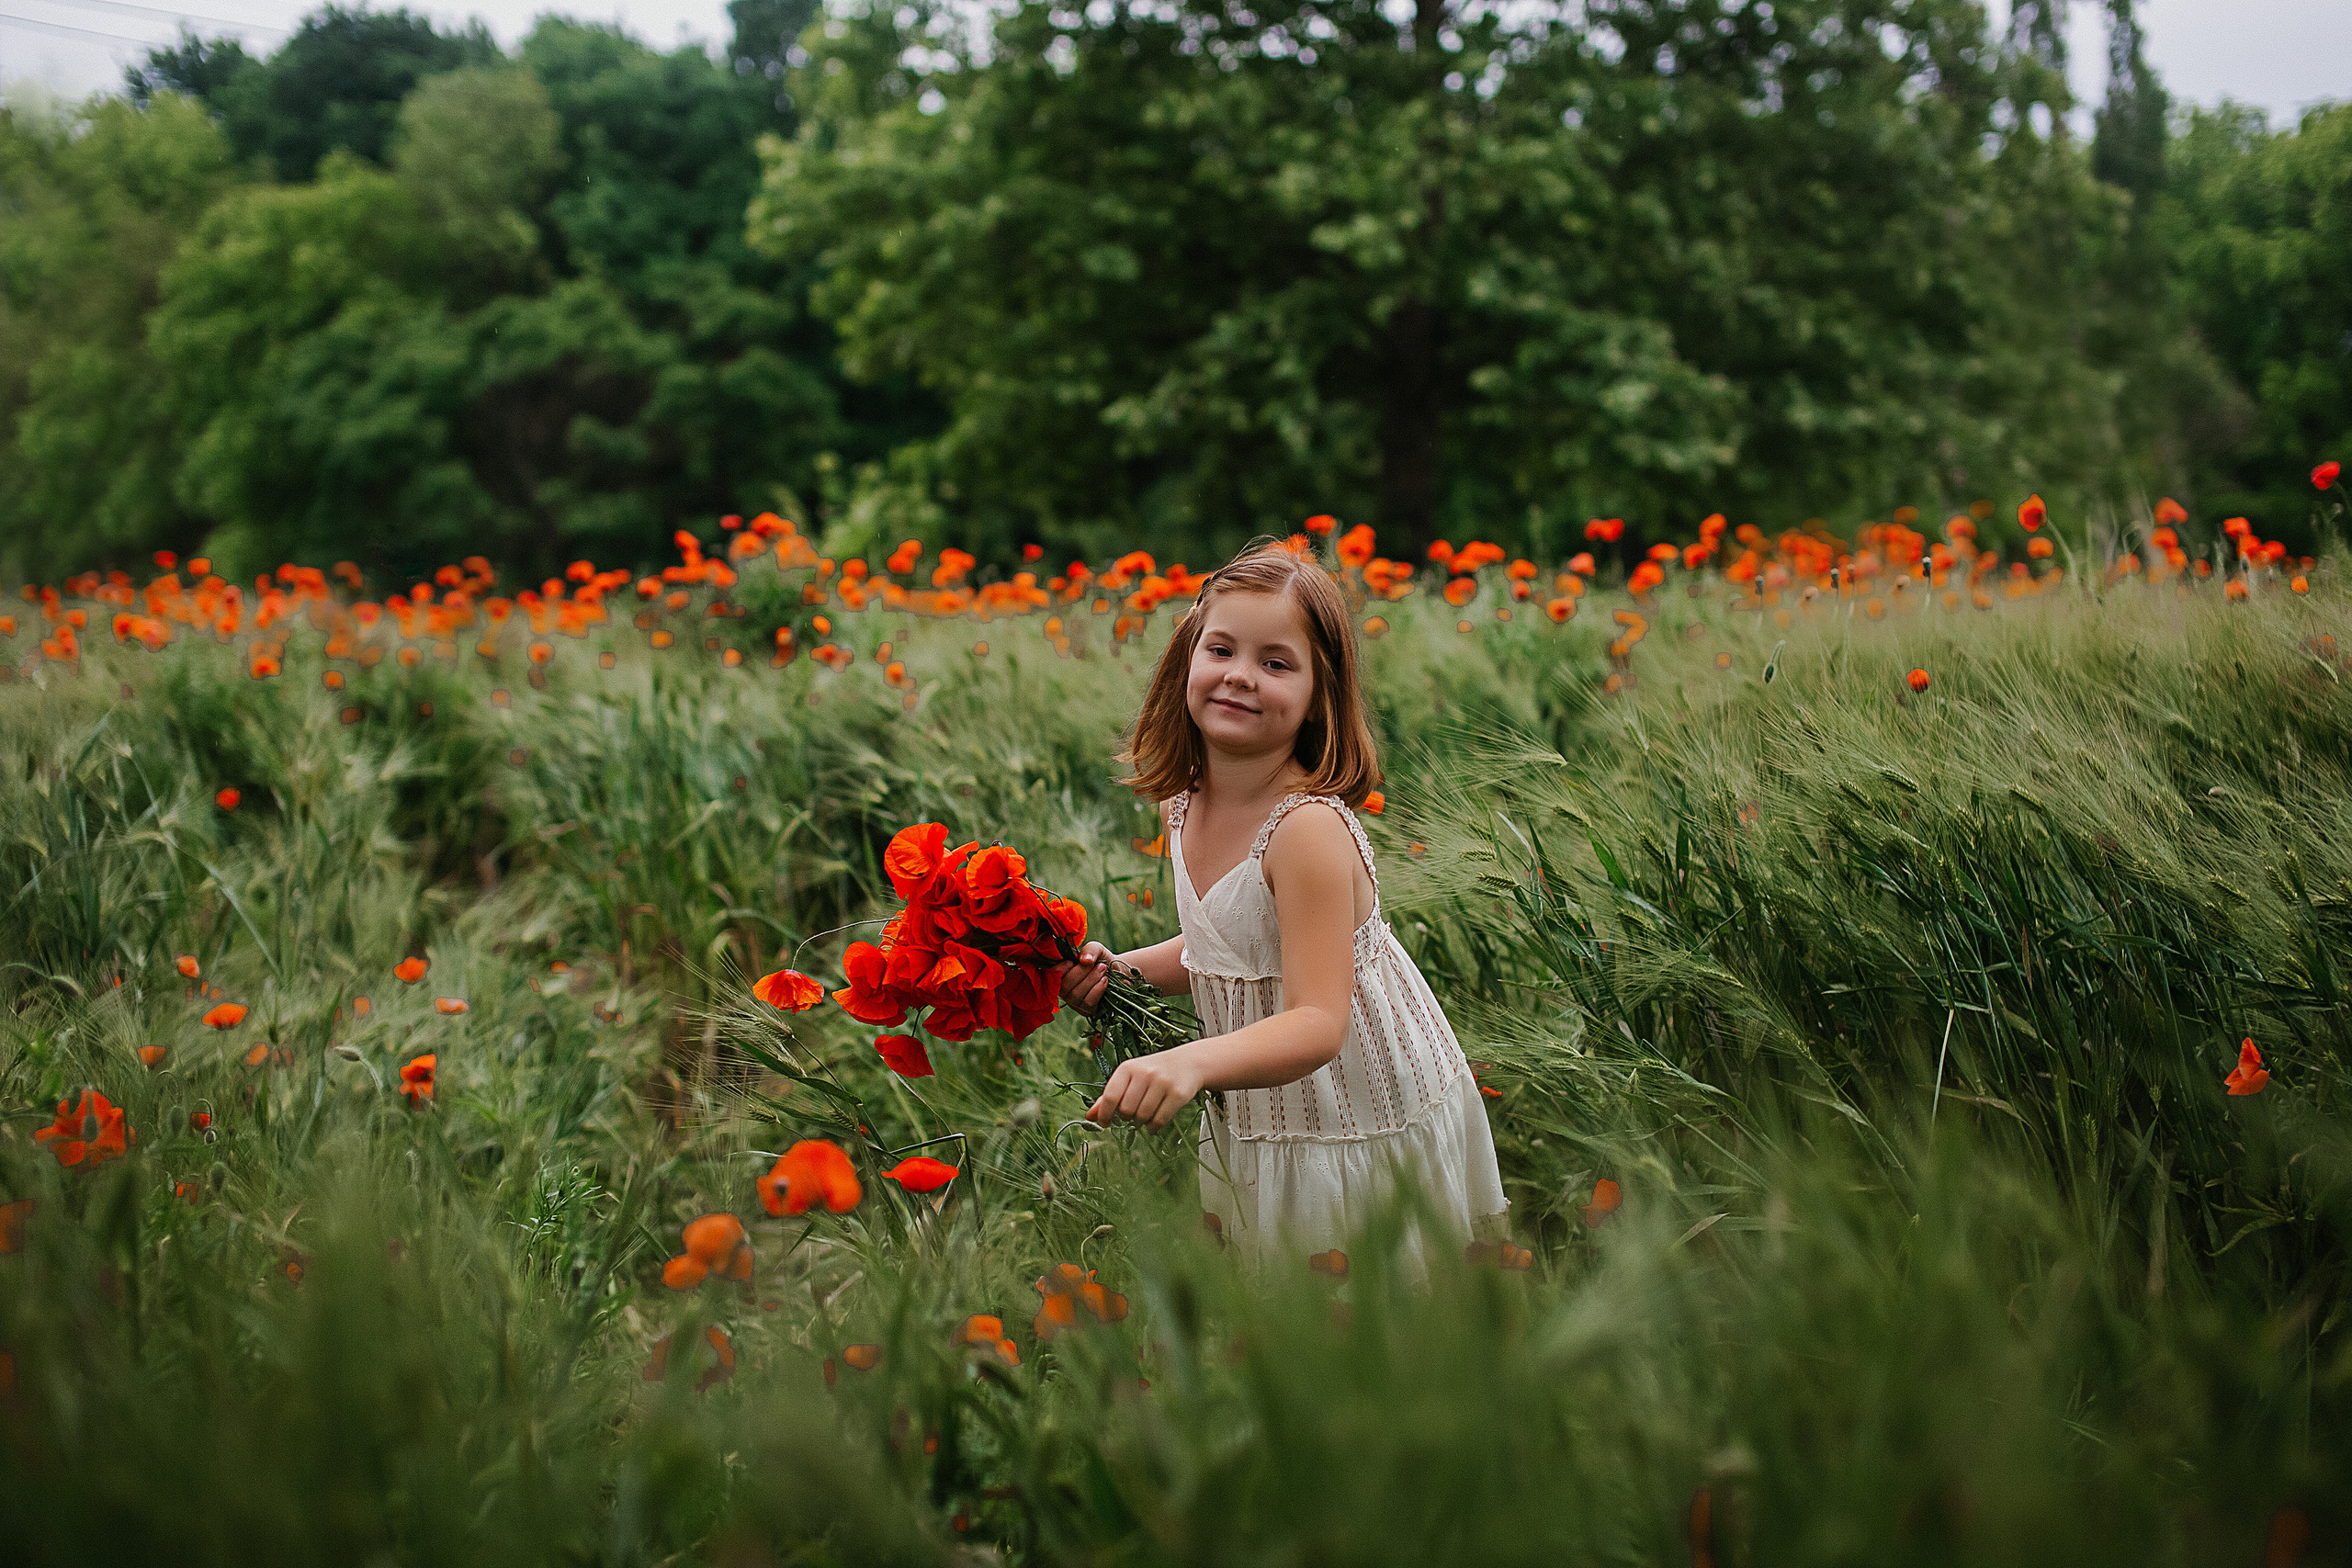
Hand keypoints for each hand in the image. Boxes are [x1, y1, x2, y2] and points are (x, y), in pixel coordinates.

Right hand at [1057, 940, 1116, 1016]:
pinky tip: (1105, 980)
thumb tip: (1084, 960)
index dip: (1060, 970)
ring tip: (1103, 970)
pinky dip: (1097, 990)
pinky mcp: (1086, 1010)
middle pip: (1064, 986)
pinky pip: (1087, 1003)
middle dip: (1081, 972)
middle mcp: (1064, 990)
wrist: (1118, 971)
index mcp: (1061, 974)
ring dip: (1091, 980)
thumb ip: (1089, 949)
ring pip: (1076, 994)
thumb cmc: (1101, 960)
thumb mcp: (1096, 949)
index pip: (1051, 976)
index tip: (1072, 961)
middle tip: (1097, 964)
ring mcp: (1074, 1002)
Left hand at [1087, 1047, 1202, 1131]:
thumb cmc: (1152, 1073)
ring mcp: (1162, 1083)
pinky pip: (1160, 1120)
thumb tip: (1090, 1116)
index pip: (1110, 1096)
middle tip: (1132, 1113)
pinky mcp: (1178, 1094)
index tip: (1105, 1123)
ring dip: (1141, 1123)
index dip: (1104, 1114)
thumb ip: (1109, 1096)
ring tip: (1145, 1116)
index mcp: (1128, 1068)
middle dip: (1127, 1117)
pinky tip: (1154, 1123)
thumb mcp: (1129, 1078)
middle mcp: (1145, 1073)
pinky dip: (1154, 1127)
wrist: (1188, 1062)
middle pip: (1126, 1110)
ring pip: (1143, 1116)